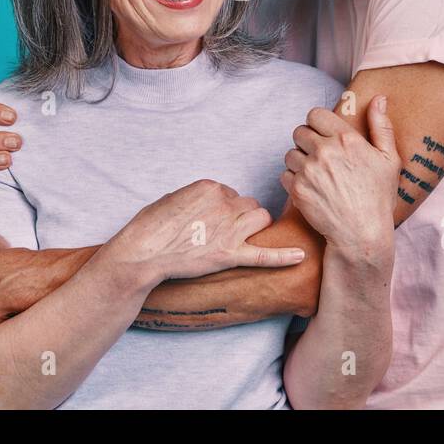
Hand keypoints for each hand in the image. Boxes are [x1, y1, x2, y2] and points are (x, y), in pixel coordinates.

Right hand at [107, 179, 307, 284]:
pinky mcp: (229, 255)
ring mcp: (229, 230)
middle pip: (249, 204)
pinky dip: (283, 257)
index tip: (211, 218)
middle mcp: (224, 204)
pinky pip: (263, 255)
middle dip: (241, 216)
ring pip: (260, 219)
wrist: (143, 252)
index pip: (231, 192)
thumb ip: (198, 198)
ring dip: (254, 226)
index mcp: (210, 187)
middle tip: (224, 230)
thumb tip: (209, 204)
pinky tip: (301, 257)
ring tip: (240, 237)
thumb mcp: (174, 198)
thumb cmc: (151, 226)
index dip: (224, 206)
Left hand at [281, 96, 398, 253]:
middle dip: (306, 142)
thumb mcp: (389, 160)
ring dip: (299, 162)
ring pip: (290, 153)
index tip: (323, 135)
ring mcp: (309, 170)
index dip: (317, 124)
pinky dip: (293, 181)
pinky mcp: (297, 189)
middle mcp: (325, 151)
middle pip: (299, 131)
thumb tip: (379, 99)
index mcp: (346, 139)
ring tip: (315, 175)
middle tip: (318, 157)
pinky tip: (310, 189)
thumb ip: (382, 126)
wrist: (361, 234)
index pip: (315, 114)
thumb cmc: (378, 198)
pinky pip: (285, 174)